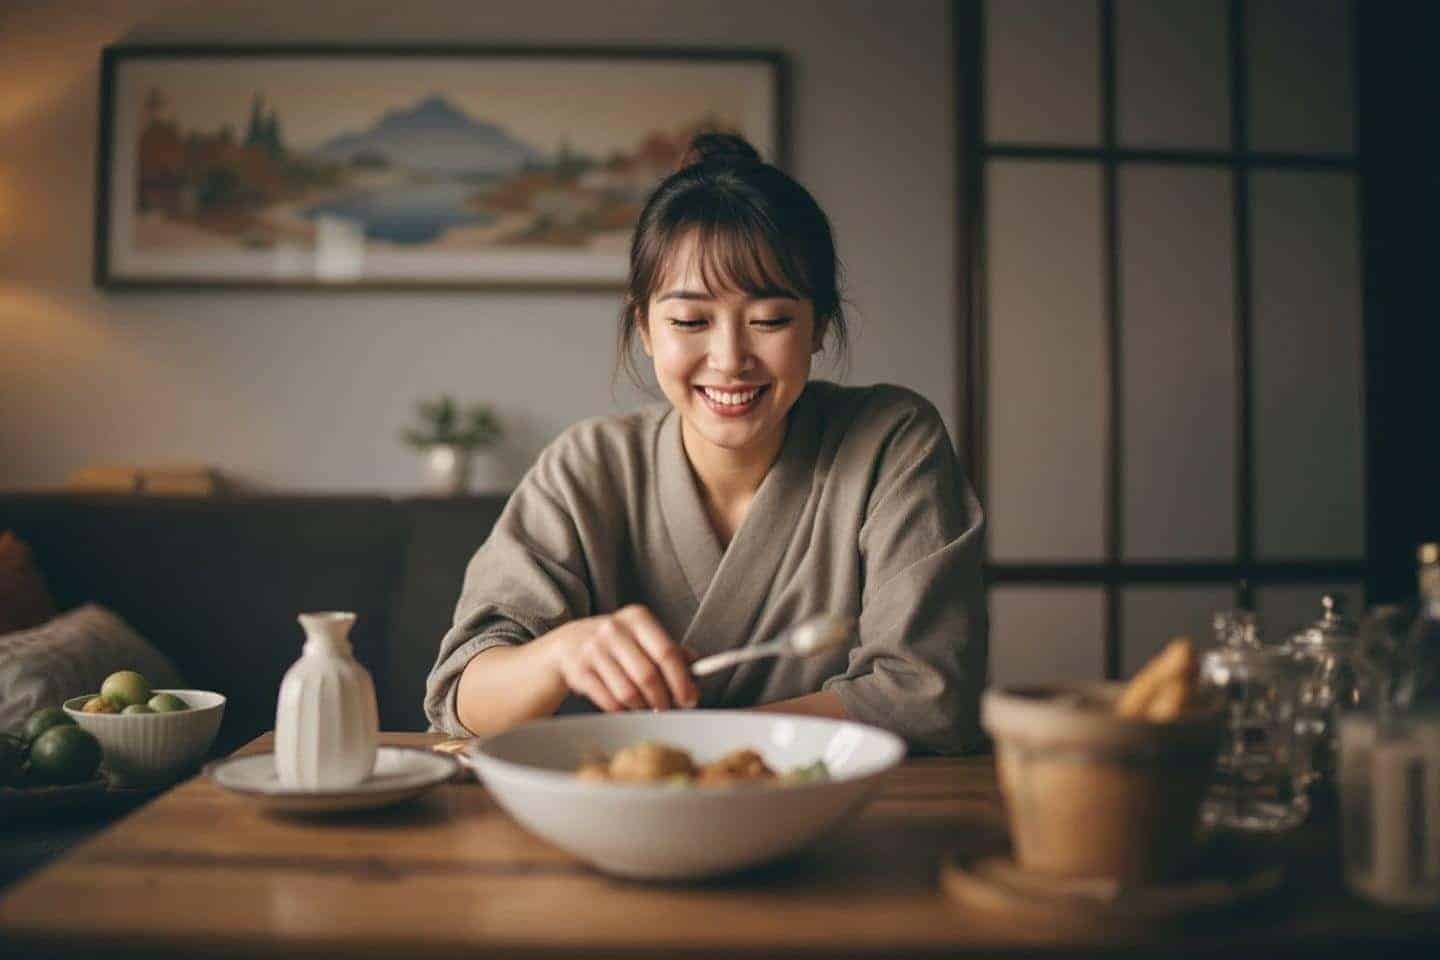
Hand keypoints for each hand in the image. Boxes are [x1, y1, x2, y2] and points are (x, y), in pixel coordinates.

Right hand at [548, 605, 698, 711]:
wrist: (567, 644)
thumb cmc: (615, 643)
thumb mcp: (641, 636)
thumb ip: (669, 649)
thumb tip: (696, 666)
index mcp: (636, 618)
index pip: (666, 652)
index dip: (681, 680)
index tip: (690, 699)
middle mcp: (614, 630)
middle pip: (648, 676)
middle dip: (663, 700)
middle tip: (668, 709)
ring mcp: (593, 650)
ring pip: (629, 693)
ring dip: (643, 707)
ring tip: (647, 707)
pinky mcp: (579, 671)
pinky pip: (610, 702)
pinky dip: (624, 711)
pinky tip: (627, 707)